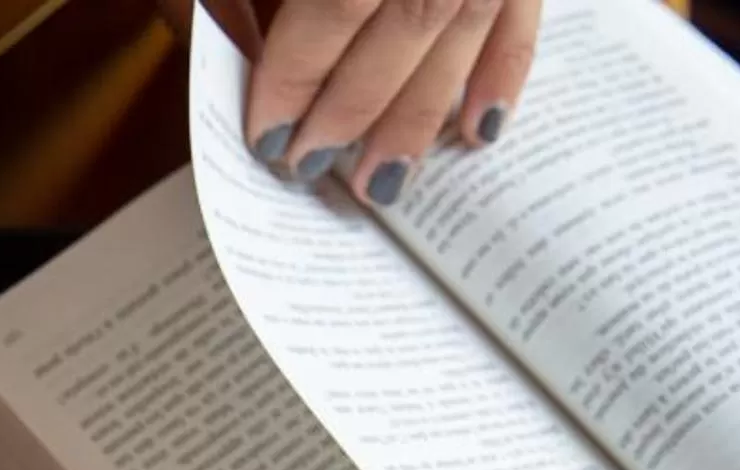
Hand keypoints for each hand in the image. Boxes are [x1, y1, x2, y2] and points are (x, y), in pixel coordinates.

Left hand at [167, 0, 539, 206]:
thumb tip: (216, 49)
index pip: (335, 6)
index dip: (296, 78)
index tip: (267, 139)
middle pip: (408, 28)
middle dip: (356, 111)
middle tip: (313, 168)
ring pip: (466, 28)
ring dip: (421, 115)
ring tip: (383, 183)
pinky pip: (523, 18)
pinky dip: (505, 75)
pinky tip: (480, 134)